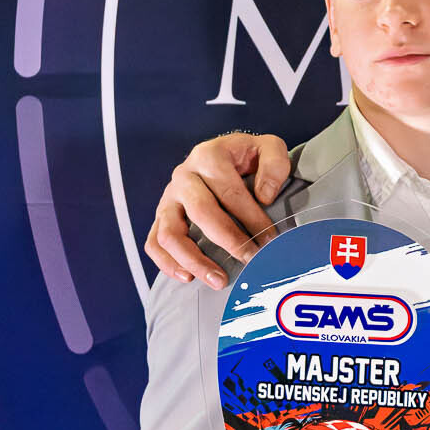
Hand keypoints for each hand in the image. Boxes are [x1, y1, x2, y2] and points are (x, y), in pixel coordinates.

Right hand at [143, 133, 290, 287]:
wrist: (223, 157)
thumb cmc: (247, 158)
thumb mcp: (268, 148)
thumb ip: (275, 163)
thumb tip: (264, 196)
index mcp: (209, 155)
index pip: (230, 192)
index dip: (252, 218)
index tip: (270, 238)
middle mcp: (183, 175)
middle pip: (201, 212)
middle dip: (229, 241)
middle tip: (251, 260)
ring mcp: (168, 198)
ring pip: (170, 233)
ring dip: (194, 260)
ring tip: (219, 280)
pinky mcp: (161, 216)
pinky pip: (154, 243)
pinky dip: (167, 263)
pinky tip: (188, 278)